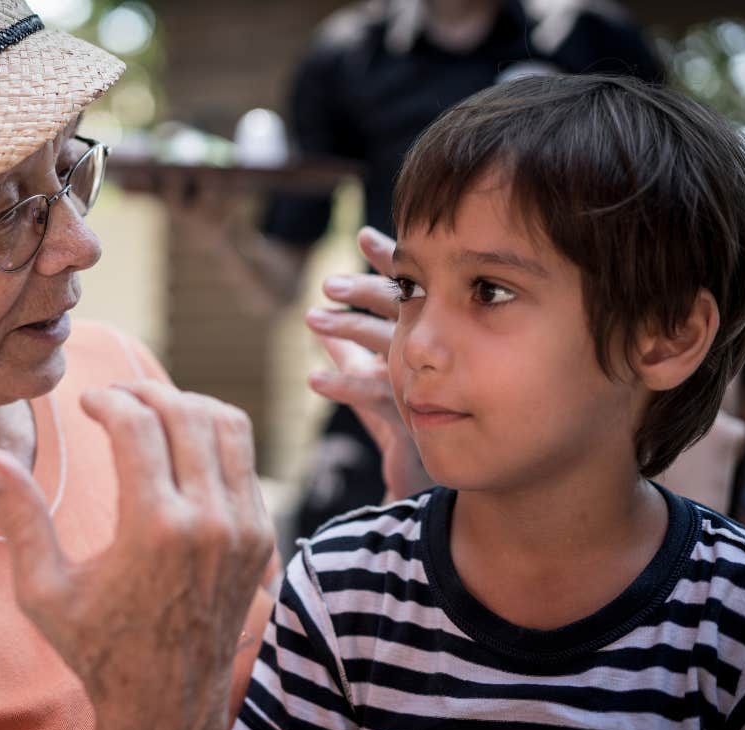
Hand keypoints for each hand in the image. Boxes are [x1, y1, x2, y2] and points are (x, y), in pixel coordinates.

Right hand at [0, 381, 274, 729]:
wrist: (169, 700)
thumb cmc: (99, 648)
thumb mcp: (45, 590)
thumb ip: (21, 517)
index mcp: (154, 530)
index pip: (138, 425)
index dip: (108, 400)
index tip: (87, 404)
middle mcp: (209, 522)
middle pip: (186, 413)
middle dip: (147, 392)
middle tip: (118, 399)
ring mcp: (245, 527)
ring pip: (229, 426)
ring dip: (190, 405)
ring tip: (155, 412)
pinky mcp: (263, 535)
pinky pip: (245, 460)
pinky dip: (216, 439)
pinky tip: (184, 448)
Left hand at [306, 227, 430, 500]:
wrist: (421, 479)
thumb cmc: (396, 424)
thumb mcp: (367, 378)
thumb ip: (346, 350)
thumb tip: (316, 320)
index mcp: (425, 340)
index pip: (406, 293)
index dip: (389, 264)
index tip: (364, 236)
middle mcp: (434, 358)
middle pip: (401, 311)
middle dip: (364, 290)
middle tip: (327, 283)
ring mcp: (428, 385)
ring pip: (389, 347)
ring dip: (348, 329)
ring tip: (310, 319)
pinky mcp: (415, 417)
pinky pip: (378, 395)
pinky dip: (345, 385)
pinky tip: (314, 379)